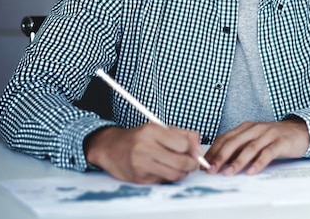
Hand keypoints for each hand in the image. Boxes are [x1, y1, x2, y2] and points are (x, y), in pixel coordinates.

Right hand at [84, 124, 202, 183]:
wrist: (111, 148)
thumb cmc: (140, 137)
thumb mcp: (160, 129)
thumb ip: (184, 135)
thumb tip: (199, 149)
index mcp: (152, 131)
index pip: (183, 144)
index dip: (193, 149)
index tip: (194, 151)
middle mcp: (145, 147)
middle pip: (182, 162)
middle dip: (192, 164)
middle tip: (192, 162)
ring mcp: (141, 164)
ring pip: (175, 175)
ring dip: (182, 173)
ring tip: (179, 166)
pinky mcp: (139, 178)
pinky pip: (163, 181)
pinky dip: (169, 176)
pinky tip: (164, 169)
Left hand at [205, 118, 309, 175]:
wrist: (300, 130)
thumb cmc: (274, 137)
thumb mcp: (254, 139)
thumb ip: (240, 147)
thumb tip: (220, 163)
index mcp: (246, 127)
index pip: (225, 138)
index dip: (214, 151)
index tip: (204, 164)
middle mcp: (255, 129)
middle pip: (234, 142)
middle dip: (221, 156)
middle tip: (211, 169)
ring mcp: (268, 134)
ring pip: (249, 148)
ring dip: (237, 161)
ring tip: (228, 173)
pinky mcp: (280, 142)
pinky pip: (267, 153)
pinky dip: (258, 162)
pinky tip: (251, 171)